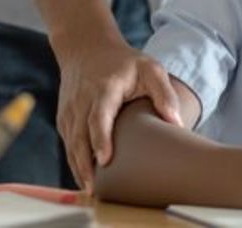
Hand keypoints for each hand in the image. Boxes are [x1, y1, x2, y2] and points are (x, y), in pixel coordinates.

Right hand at [55, 37, 182, 191]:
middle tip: (96, 189)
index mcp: (104, 88)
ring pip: (71, 144)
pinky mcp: (64, 119)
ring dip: (78, 168)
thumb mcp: (150, 68)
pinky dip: (74, 162)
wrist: (87, 49)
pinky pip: (68, 144)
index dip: (100, 138)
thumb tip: (177, 123)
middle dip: (85, 164)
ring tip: (91, 192)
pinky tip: (85, 180)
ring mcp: (69, 111)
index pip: (98, 116)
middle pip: (80, 136)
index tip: (105, 159)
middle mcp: (82, 101)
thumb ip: (164, 94)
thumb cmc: (124, 62)